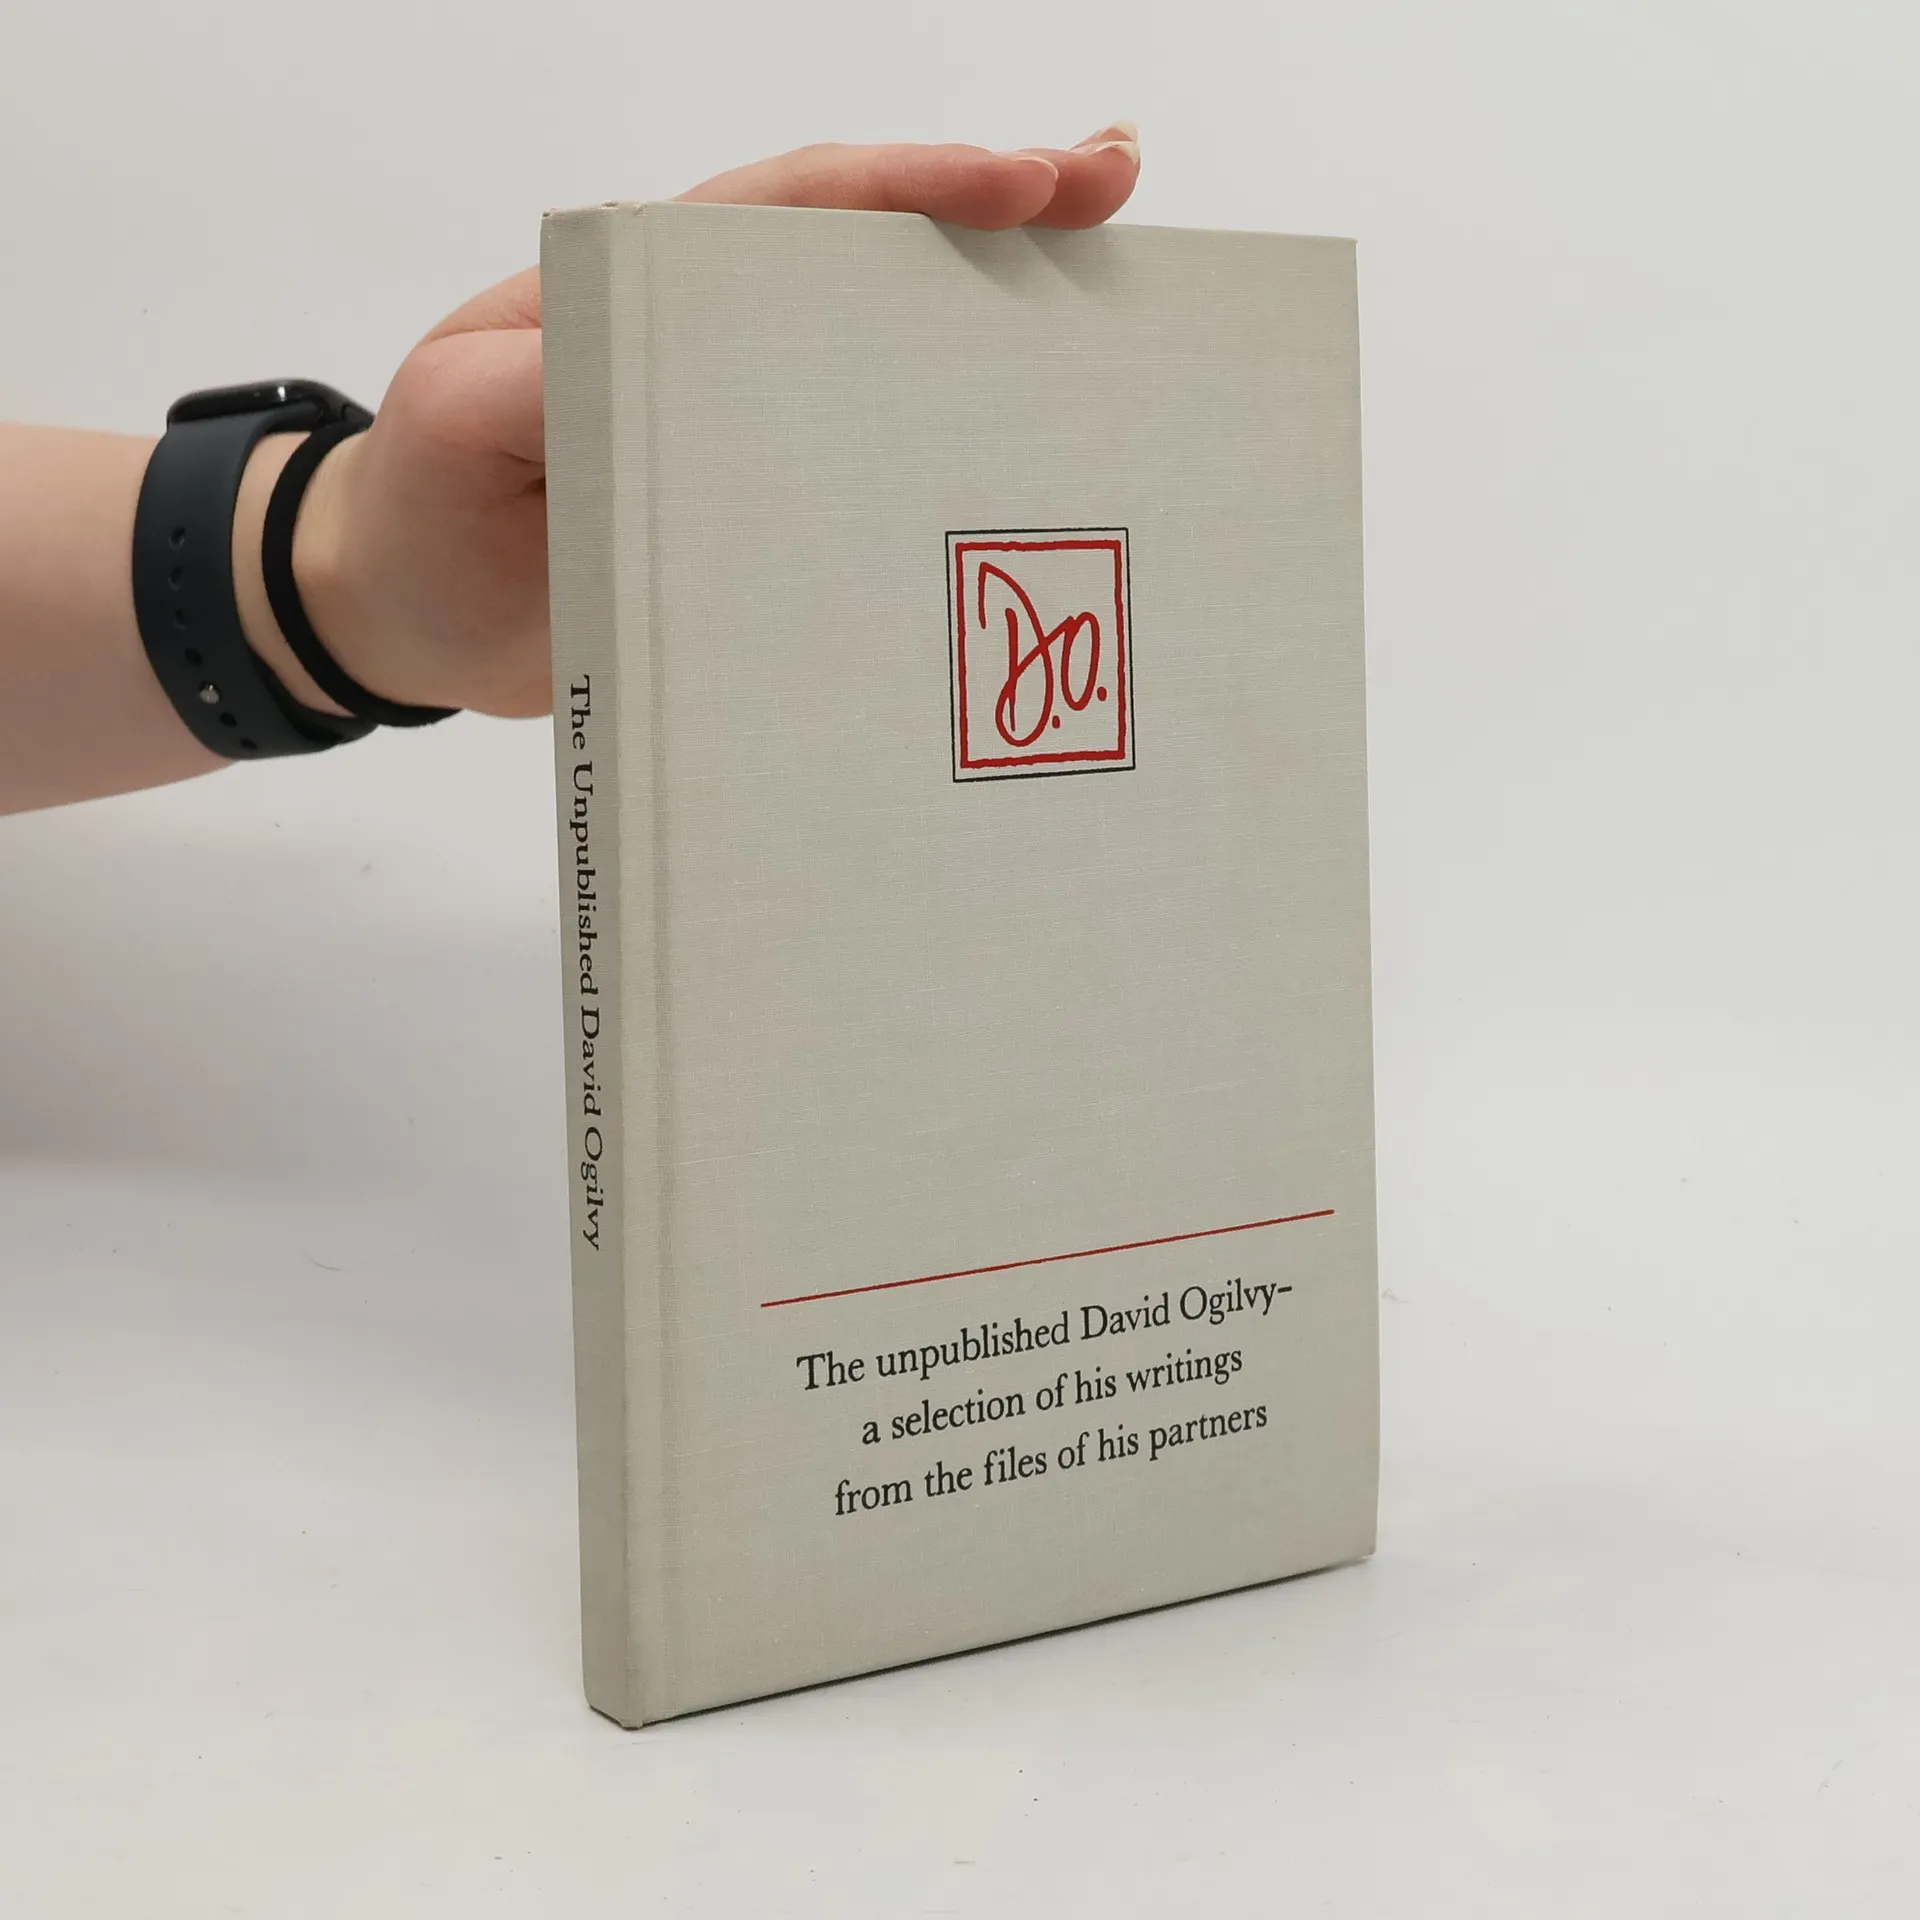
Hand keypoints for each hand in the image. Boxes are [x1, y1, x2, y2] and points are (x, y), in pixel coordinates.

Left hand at [282, 127, 1142, 720]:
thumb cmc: (429, 500)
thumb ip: (544, 385)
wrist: (415, 614)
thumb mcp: (459, 424)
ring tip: (1122, 291)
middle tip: (1115, 189)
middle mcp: (729, 346)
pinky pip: (881, 476)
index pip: (800, 210)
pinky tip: (1047, 458)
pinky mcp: (777, 518)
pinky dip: (966, 460)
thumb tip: (657, 370)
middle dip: (1003, 216)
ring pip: (900, 358)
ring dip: (1007, 327)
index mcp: (659, 290)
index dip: (914, 188)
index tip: (1023, 181)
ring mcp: (762, 430)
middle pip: (880, 260)